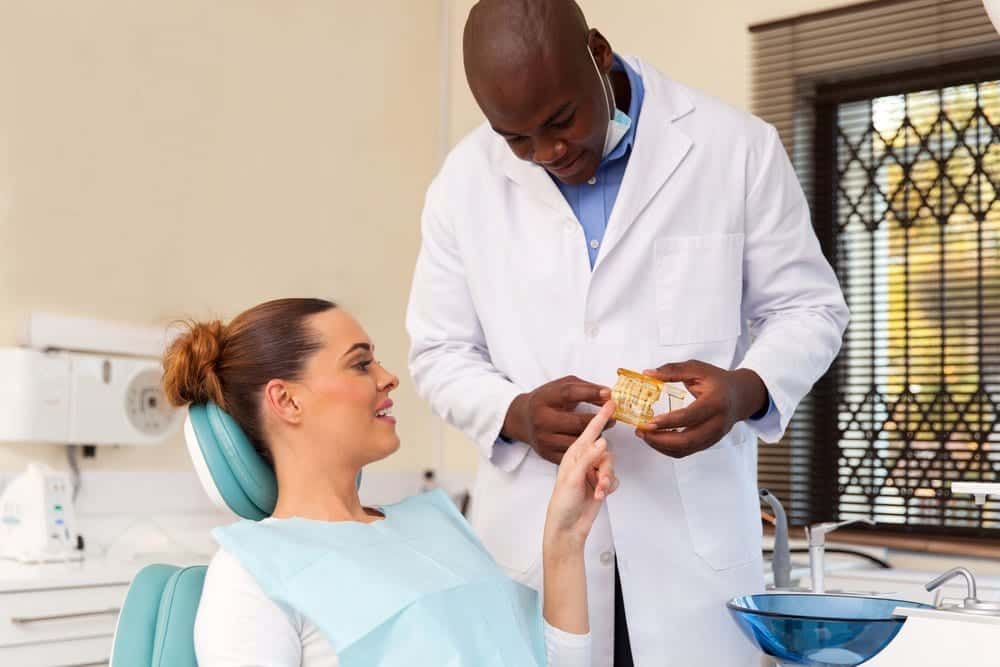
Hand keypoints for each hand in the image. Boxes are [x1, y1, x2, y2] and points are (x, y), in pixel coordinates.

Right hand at [502, 376, 613, 463]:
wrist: (522, 419)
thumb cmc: (546, 400)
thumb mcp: (561, 387)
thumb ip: (584, 389)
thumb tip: (608, 395)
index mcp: (544, 399)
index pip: (570, 394)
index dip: (591, 394)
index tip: (609, 395)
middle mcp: (542, 419)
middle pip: (577, 422)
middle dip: (600, 421)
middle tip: (612, 419)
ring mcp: (544, 439)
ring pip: (577, 441)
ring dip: (594, 437)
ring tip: (602, 431)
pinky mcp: (547, 454)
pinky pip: (573, 455)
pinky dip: (585, 451)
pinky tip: (592, 444)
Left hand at [544, 401, 618, 546]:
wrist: (567, 527)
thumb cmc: (562, 502)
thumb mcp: (572, 478)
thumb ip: (588, 458)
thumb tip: (603, 441)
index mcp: (574, 454)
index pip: (590, 431)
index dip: (600, 416)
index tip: (611, 402)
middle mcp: (584, 460)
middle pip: (606, 452)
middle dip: (605, 468)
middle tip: (599, 482)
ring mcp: (593, 472)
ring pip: (611, 466)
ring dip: (606, 480)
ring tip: (598, 492)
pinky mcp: (601, 484)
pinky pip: (614, 479)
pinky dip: (609, 487)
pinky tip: (599, 496)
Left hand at [636, 361, 767, 457]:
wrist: (741, 396)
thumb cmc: (719, 381)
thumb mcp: (698, 369)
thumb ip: (673, 370)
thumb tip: (648, 374)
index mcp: (716, 402)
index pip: (690, 416)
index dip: (669, 422)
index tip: (650, 422)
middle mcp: (717, 423)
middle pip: (687, 440)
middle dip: (661, 439)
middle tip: (641, 431)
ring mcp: (714, 436)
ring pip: (686, 449)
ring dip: (661, 446)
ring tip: (644, 435)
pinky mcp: (709, 442)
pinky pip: (687, 451)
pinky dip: (669, 449)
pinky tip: (656, 439)